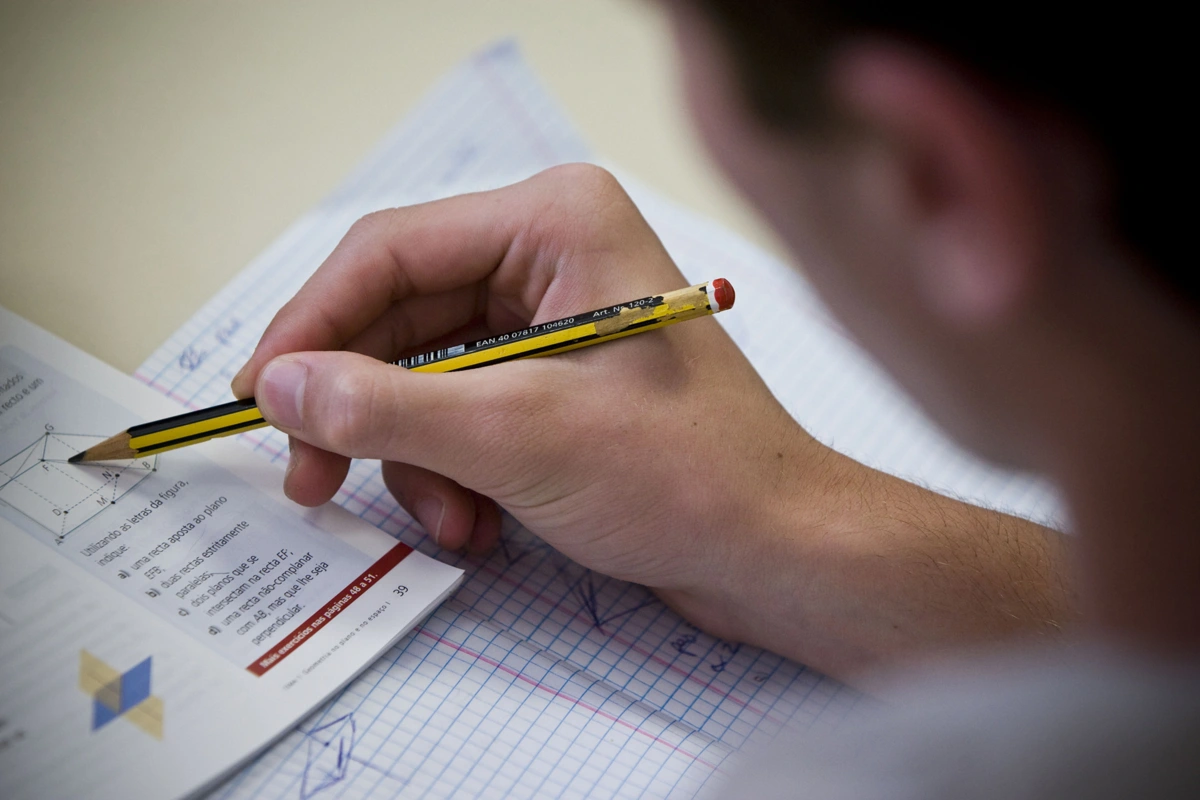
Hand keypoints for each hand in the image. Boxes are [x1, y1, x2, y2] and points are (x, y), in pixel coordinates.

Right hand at [233, 164, 1076, 686]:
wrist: (778, 551)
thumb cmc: (686, 476)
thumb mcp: (519, 438)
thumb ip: (387, 407)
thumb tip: (280, 385)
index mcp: (554, 221)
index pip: (390, 252)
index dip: (311, 325)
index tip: (258, 397)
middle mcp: (551, 253)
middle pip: (402, 316)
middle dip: (360, 407)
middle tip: (309, 477)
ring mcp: (554, 316)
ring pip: (426, 373)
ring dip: (414, 455)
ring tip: (445, 520)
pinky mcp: (556, 376)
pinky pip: (464, 408)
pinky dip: (452, 468)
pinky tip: (476, 522)